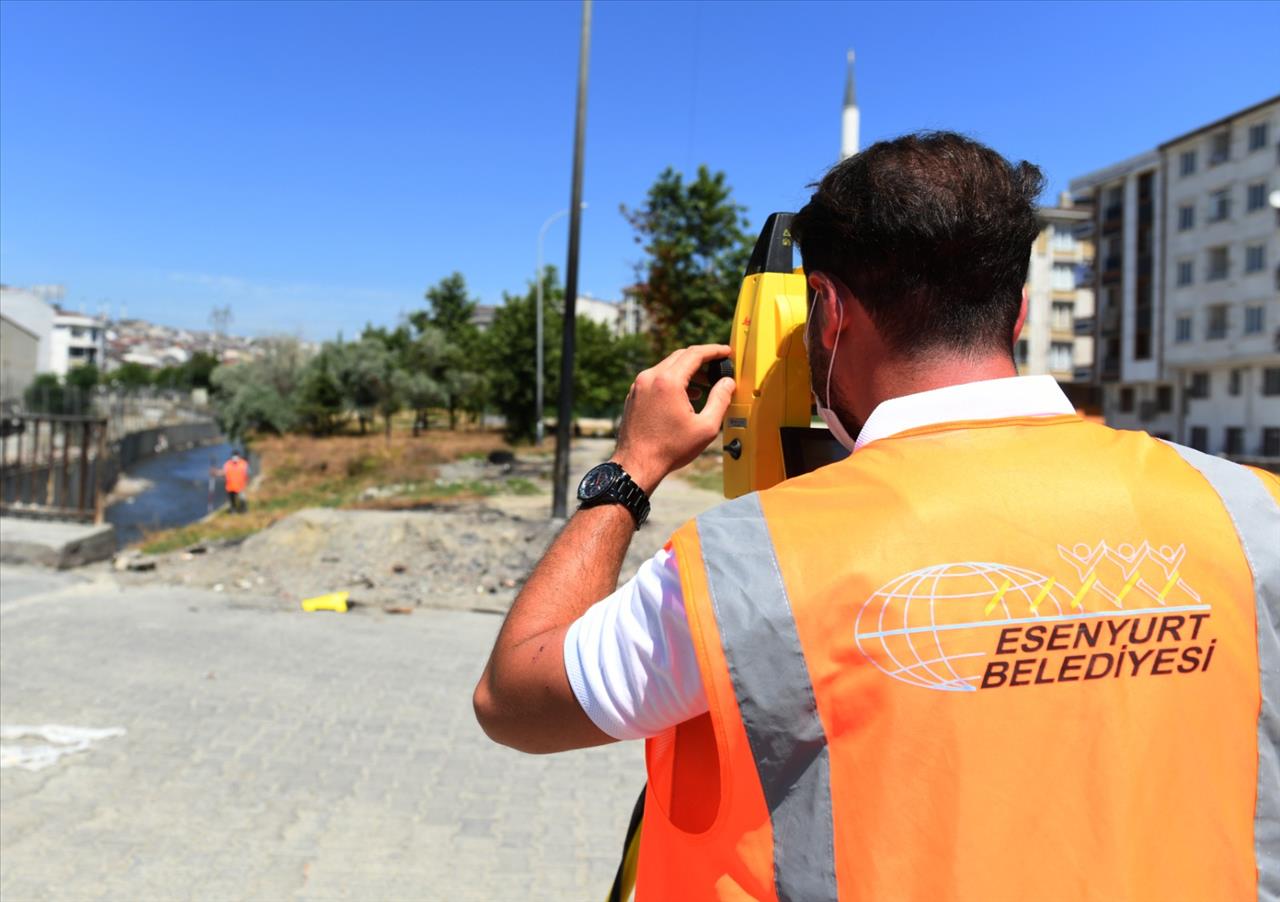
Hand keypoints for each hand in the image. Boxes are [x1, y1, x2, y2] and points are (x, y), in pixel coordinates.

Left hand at [612, 344, 734, 494]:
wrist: (636, 465)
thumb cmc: (670, 449)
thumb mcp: (705, 427)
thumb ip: (720, 400)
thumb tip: (728, 382)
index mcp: (668, 381)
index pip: (695, 354)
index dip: (714, 350)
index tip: (726, 352)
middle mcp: (650, 377)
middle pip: (680, 356)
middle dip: (702, 359)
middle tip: (718, 367)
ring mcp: (639, 385)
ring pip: (667, 367)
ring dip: (687, 371)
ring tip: (705, 385)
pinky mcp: (634, 395)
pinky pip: (656, 378)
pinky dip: (673, 380)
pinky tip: (685, 396)